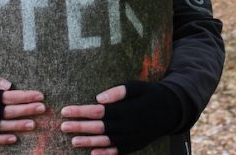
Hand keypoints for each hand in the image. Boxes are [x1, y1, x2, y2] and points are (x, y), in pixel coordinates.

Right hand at [0, 71, 45, 144]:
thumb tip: (9, 86)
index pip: (7, 97)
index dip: (24, 97)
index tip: (40, 95)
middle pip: (6, 111)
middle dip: (26, 110)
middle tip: (42, 108)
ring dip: (17, 126)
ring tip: (33, 125)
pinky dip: (0, 139)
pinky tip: (14, 139)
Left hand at [60, 81, 182, 154]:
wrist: (172, 110)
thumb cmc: (152, 94)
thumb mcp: (138, 87)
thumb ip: (119, 92)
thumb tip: (98, 98)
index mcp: (127, 109)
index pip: (99, 111)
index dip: (81, 111)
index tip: (65, 110)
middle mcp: (128, 126)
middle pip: (99, 127)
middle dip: (80, 127)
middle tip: (63, 126)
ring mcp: (132, 138)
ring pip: (106, 141)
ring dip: (89, 142)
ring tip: (73, 141)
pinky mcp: (135, 145)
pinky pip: (118, 151)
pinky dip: (105, 154)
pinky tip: (93, 154)